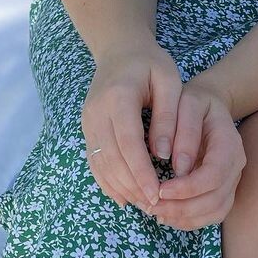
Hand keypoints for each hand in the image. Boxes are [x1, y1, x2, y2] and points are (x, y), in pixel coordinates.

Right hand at [81, 42, 182, 211]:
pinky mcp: (87, 129)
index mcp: (118, 97)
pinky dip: (108, 182)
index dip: (141, 172)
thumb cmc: (150, 63)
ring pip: (100, 164)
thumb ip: (168, 116)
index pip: (128, 142)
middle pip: (111, 158)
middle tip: (155, 207)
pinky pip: (94, 161)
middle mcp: (96, 112)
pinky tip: (124, 197)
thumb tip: (162, 155)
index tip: (158, 194)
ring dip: (121, 188)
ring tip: (144, 205)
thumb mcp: (169, 80)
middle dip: (132, 186)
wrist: (119, 49)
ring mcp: (87, 121)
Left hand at [151, 78, 246, 230]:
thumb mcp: (188, 103)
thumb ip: (185, 131)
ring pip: (215, 211)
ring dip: (184, 217)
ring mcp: (232, 179)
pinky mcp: (223, 190)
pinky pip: (212, 214)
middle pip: (215, 199)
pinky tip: (166, 215)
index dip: (187, 188)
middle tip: (150, 205)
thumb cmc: (194, 103)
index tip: (158, 189)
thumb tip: (179, 168)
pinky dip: (189, 220)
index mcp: (229, 143)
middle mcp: (236, 165)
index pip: (214, 175)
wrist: (207, 105)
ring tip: (155, 211)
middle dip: (181, 208)